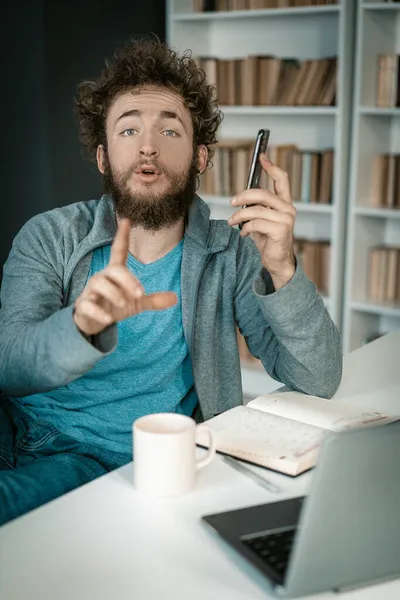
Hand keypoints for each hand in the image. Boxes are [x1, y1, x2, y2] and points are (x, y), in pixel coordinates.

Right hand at [73, 218, 177, 335]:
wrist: (92, 322)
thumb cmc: (114, 306)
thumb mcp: (136, 303)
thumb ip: (153, 300)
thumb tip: (175, 298)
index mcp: (115, 274)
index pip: (118, 251)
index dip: (122, 236)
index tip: (127, 220)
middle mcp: (102, 278)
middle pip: (113, 270)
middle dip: (127, 279)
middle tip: (139, 293)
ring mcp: (91, 291)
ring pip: (99, 284)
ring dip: (113, 293)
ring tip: (125, 303)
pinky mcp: (83, 306)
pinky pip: (88, 305)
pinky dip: (98, 312)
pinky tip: (109, 319)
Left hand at [228, 153, 295, 289]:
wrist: (277, 261)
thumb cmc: (268, 240)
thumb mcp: (260, 220)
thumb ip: (255, 208)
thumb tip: (239, 198)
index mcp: (284, 203)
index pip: (282, 179)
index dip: (271, 167)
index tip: (261, 156)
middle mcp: (288, 209)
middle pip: (263, 193)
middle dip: (243, 196)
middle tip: (231, 202)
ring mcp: (286, 219)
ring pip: (256, 210)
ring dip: (239, 216)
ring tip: (231, 222)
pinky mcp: (281, 231)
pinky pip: (256, 224)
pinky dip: (245, 228)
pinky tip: (244, 234)